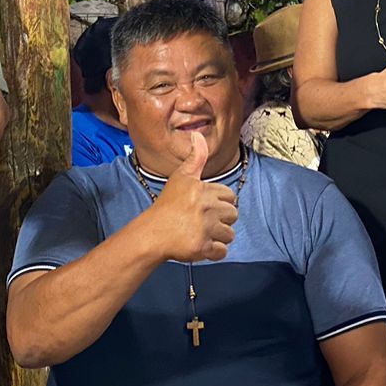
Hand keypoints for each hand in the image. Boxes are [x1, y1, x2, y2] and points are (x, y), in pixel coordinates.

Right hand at [145, 131, 238, 262]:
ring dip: (217, 237)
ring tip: (200, 233)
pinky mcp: (202, 247)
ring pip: (229, 235)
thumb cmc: (167, 205)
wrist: (151, 233)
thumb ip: (195, 157)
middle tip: (201, 221)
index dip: (219, 203)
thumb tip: (198, 133)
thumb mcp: (181, 177)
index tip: (203, 206)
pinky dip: (213, 252)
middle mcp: (206, 208)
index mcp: (204, 190)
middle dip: (221, 220)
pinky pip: (222, 252)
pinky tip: (200, 245)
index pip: (230, 197)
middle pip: (233, 215)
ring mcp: (205, 228)